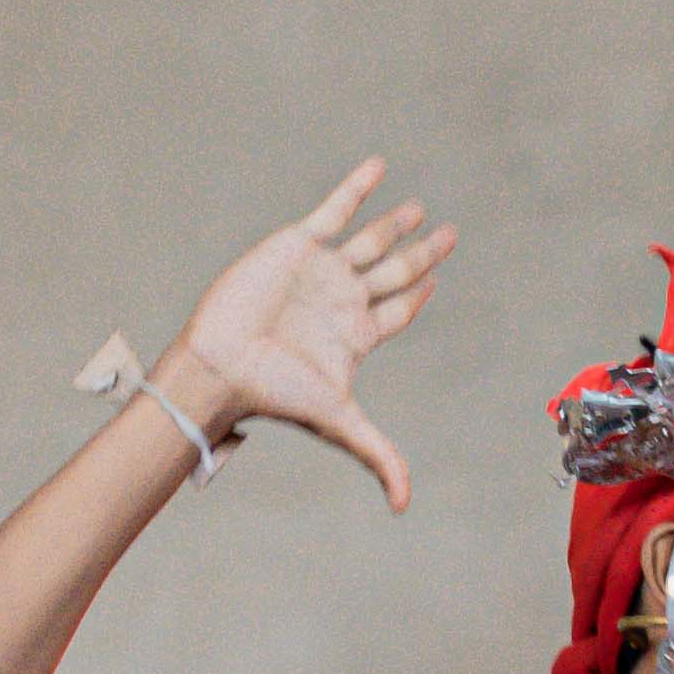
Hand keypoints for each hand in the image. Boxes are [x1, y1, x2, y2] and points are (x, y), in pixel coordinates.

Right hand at [170, 162, 455, 512]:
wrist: (223, 362)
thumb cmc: (275, 393)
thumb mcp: (339, 423)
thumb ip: (379, 456)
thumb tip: (406, 506)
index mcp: (357, 335)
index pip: (399, 309)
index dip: (418, 295)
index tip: (436, 279)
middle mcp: (343, 299)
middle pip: (395, 270)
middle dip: (422, 254)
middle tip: (449, 235)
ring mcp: (323, 269)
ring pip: (369, 239)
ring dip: (394, 223)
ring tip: (417, 209)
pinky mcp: (298, 243)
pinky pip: (334, 209)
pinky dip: (356, 189)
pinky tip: (378, 168)